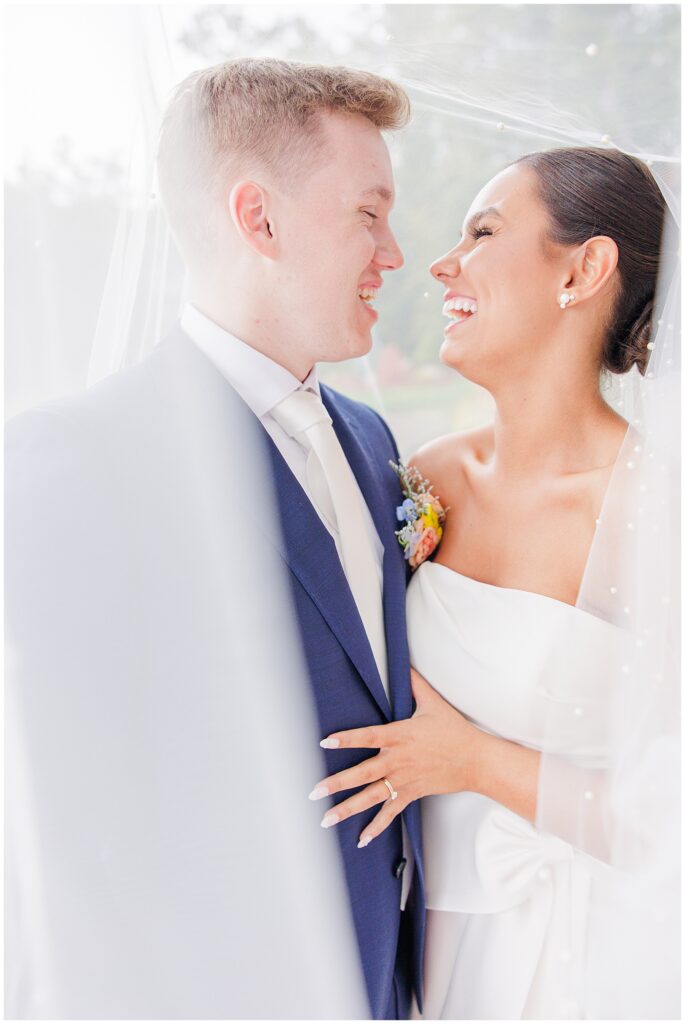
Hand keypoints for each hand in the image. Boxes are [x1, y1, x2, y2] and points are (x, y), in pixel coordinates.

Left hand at [309, 668, 483, 847]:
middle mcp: (398, 760)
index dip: (346, 739)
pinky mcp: (411, 794)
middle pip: (363, 773)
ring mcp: (403, 780)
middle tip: (313, 791)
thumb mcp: (433, 703)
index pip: (367, 737)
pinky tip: (360, 840)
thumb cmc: (453, 731)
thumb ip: (414, 684)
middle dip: (336, 783)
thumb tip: (404, 664)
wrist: (475, 760)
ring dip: (347, 809)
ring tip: (325, 820)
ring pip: (371, 797)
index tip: (325, 742)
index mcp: (399, 736)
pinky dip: (376, 828)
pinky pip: (390, 813)